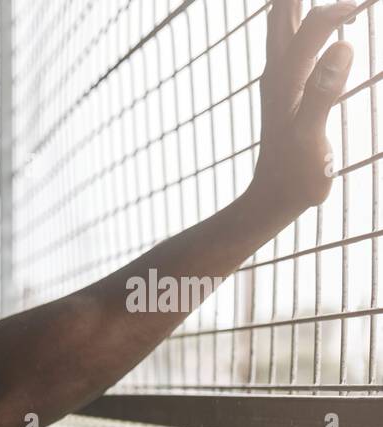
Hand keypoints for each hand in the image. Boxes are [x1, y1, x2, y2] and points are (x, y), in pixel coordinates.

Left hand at [247, 1, 356, 221]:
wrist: (273, 198)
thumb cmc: (294, 173)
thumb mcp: (311, 134)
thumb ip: (323, 91)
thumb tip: (343, 45)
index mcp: (285, 78)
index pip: (312, 24)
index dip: (337, 9)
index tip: (362, 8)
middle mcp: (277, 73)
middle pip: (282, 14)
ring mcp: (280, 80)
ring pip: (283, 27)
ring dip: (297, 4)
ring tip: (320, 1)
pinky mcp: (286, 91)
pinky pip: (291, 45)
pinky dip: (302, 24)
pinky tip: (317, 26)